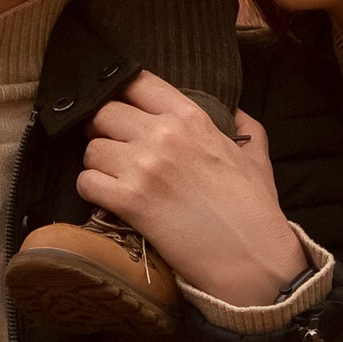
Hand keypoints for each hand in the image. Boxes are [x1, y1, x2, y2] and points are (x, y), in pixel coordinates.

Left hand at [75, 74, 307, 305]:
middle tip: (112, 145)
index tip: (123, 106)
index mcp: (190, 118)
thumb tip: (237, 110)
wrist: (252, 260)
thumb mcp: (256, 157)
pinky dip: (90, 189)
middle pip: (104, 112)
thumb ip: (245, 127)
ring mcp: (143, 168)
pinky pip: (86, 183)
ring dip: (96, 162)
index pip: (136, 82)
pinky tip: (105, 197)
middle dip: (102, 128)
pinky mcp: (129, 202)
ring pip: (90, 149)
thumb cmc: (255, 209)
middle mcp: (162, 135)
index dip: (122, 92)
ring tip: (111, 175)